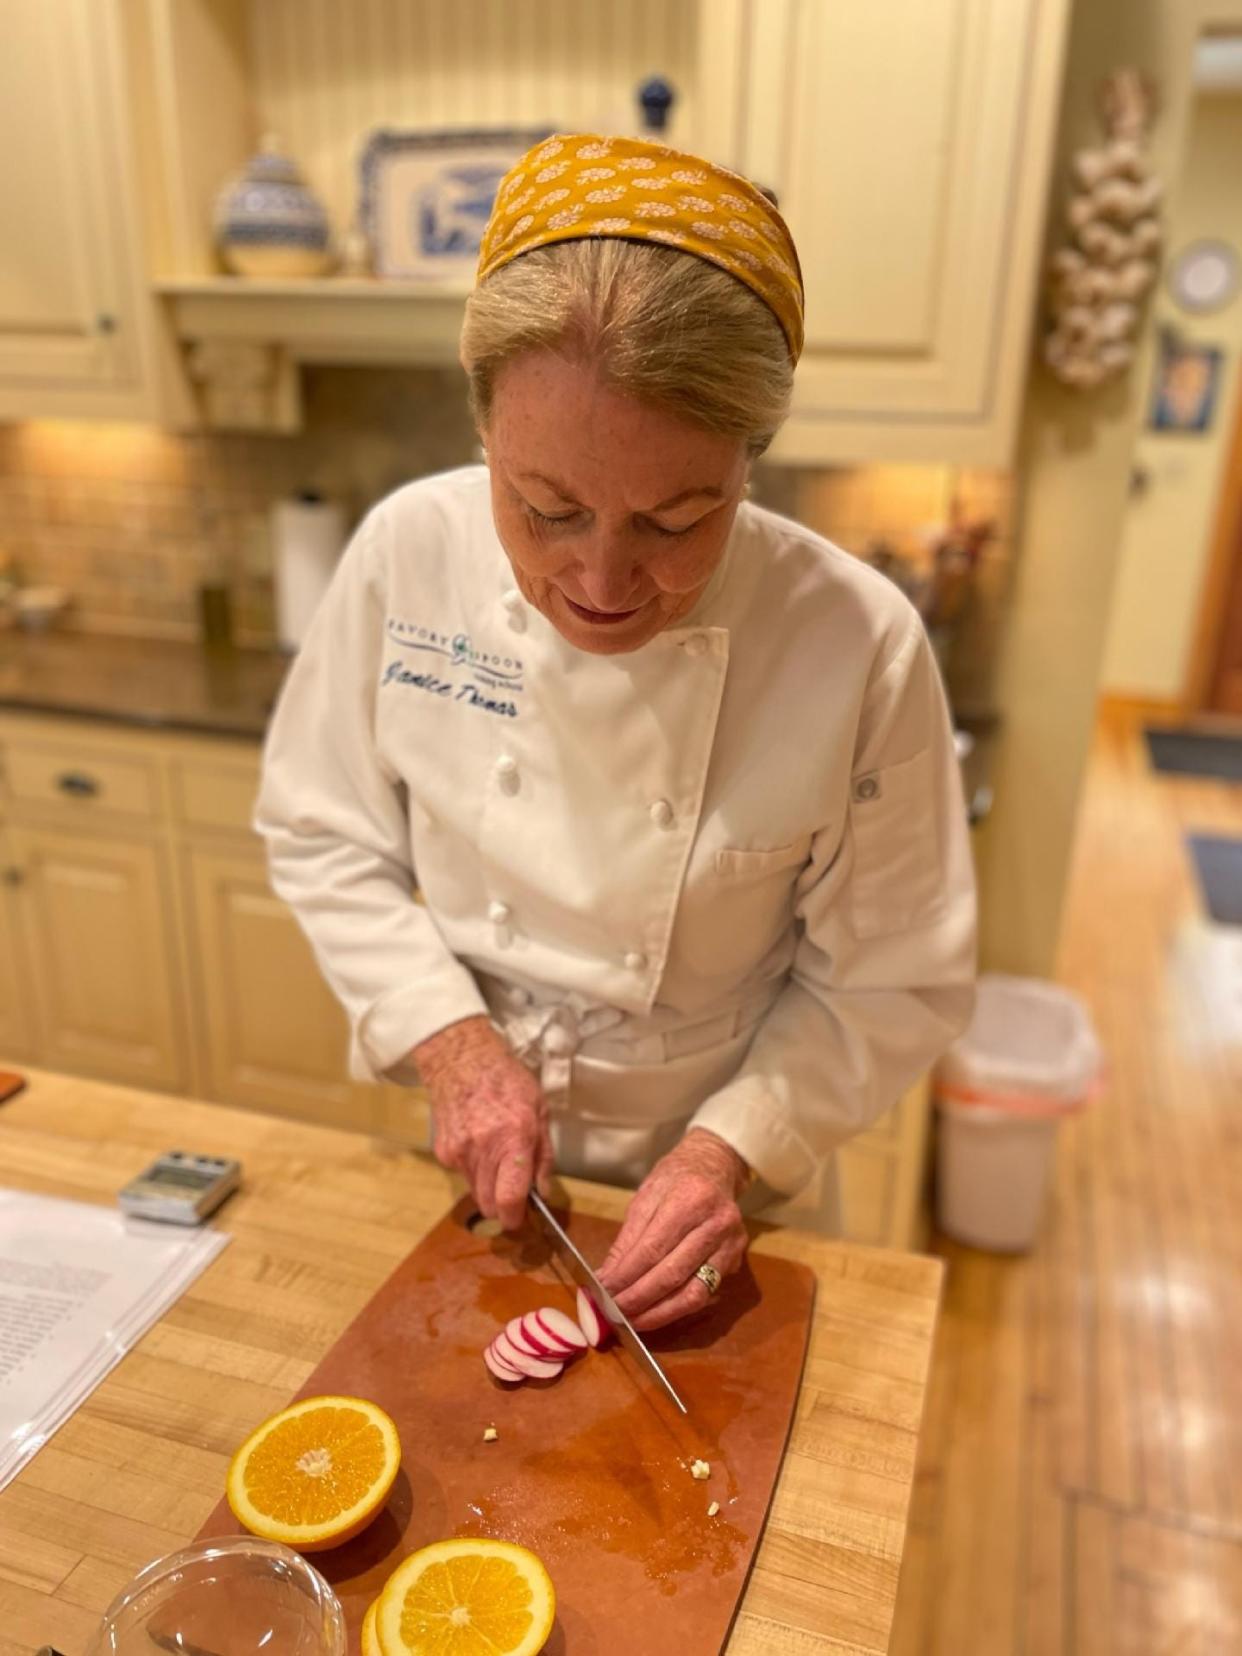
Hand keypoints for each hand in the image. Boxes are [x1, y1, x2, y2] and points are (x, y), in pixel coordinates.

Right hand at [414, 1016, 552, 1230]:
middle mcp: (483, 1149)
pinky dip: (474, 1170)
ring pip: (475, 1192)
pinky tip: (479, 1144)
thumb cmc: (506, 1081)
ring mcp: (459, 1152)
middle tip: (513, 1192)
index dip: (515, 1217)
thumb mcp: (539, 1111)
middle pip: (488, 1204)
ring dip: (488, 1187)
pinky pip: (462, 1175)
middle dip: (502, 1206)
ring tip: (497, 1159)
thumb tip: (543, 1190)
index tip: (520, 1218)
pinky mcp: (444, 1152)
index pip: (509, 1197)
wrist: (461, 1061)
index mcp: (513, 1138)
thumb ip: (543, 1156)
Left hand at [595, 1129, 749, 1331]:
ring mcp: (731, 1245)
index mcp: (690, 1199)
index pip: (652, 1248)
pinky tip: (656, 1312)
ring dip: (660, 1313)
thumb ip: (628, 1240)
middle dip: (639, 1300)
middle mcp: (716, 1223)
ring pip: (694, 1293)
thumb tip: (606, 1277)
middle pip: (673, 1274)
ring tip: (634, 1321)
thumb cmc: (676, 1178)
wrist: (715, 1167)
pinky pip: (705, 1293)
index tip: (604, 1292)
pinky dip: (677, 1307)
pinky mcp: (737, 1261)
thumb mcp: (646, 1197)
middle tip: (614, 1313)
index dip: (626, 1276)